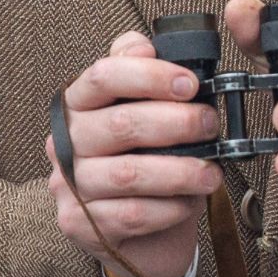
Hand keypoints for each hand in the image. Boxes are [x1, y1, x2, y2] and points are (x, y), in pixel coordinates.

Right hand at [45, 30, 224, 276]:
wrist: (139, 230)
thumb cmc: (148, 158)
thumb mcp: (149, 111)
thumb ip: (146, 75)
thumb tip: (144, 47)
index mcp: (80, 104)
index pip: (104, 75)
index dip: (150, 76)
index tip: (192, 85)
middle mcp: (64, 142)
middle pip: (121, 124)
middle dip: (178, 123)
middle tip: (213, 126)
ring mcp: (67, 185)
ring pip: (127, 174)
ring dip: (180, 172)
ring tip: (212, 174)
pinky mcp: (78, 224)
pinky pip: (129, 214)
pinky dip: (168, 208)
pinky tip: (188, 204)